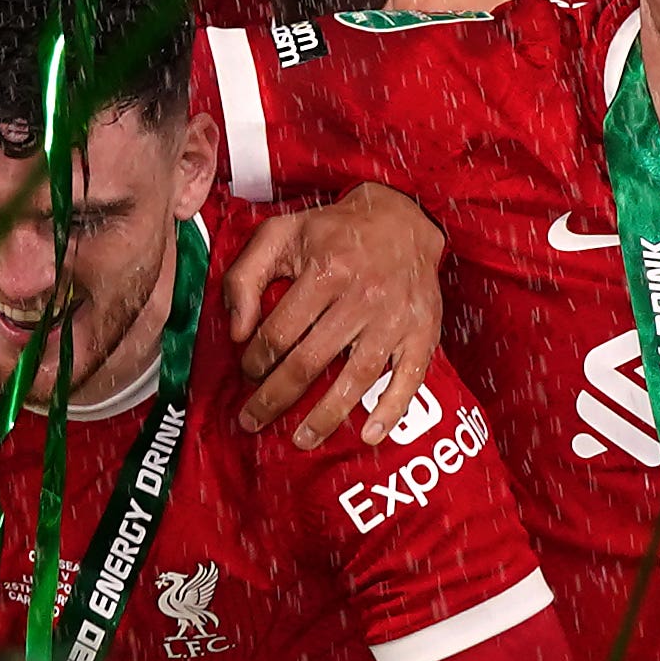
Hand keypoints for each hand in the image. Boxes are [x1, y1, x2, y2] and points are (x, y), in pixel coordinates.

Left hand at [226, 184, 441, 441]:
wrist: (400, 219)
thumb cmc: (329, 231)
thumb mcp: (278, 235)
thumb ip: (244, 277)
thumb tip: (236, 332)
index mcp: (323, 271)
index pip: (278, 331)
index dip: (255, 359)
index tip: (245, 374)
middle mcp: (361, 297)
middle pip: (310, 360)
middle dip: (276, 397)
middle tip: (252, 422)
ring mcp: (395, 319)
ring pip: (356, 377)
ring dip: (327, 415)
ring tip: (302, 440)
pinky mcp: (423, 333)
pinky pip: (409, 378)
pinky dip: (392, 409)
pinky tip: (372, 434)